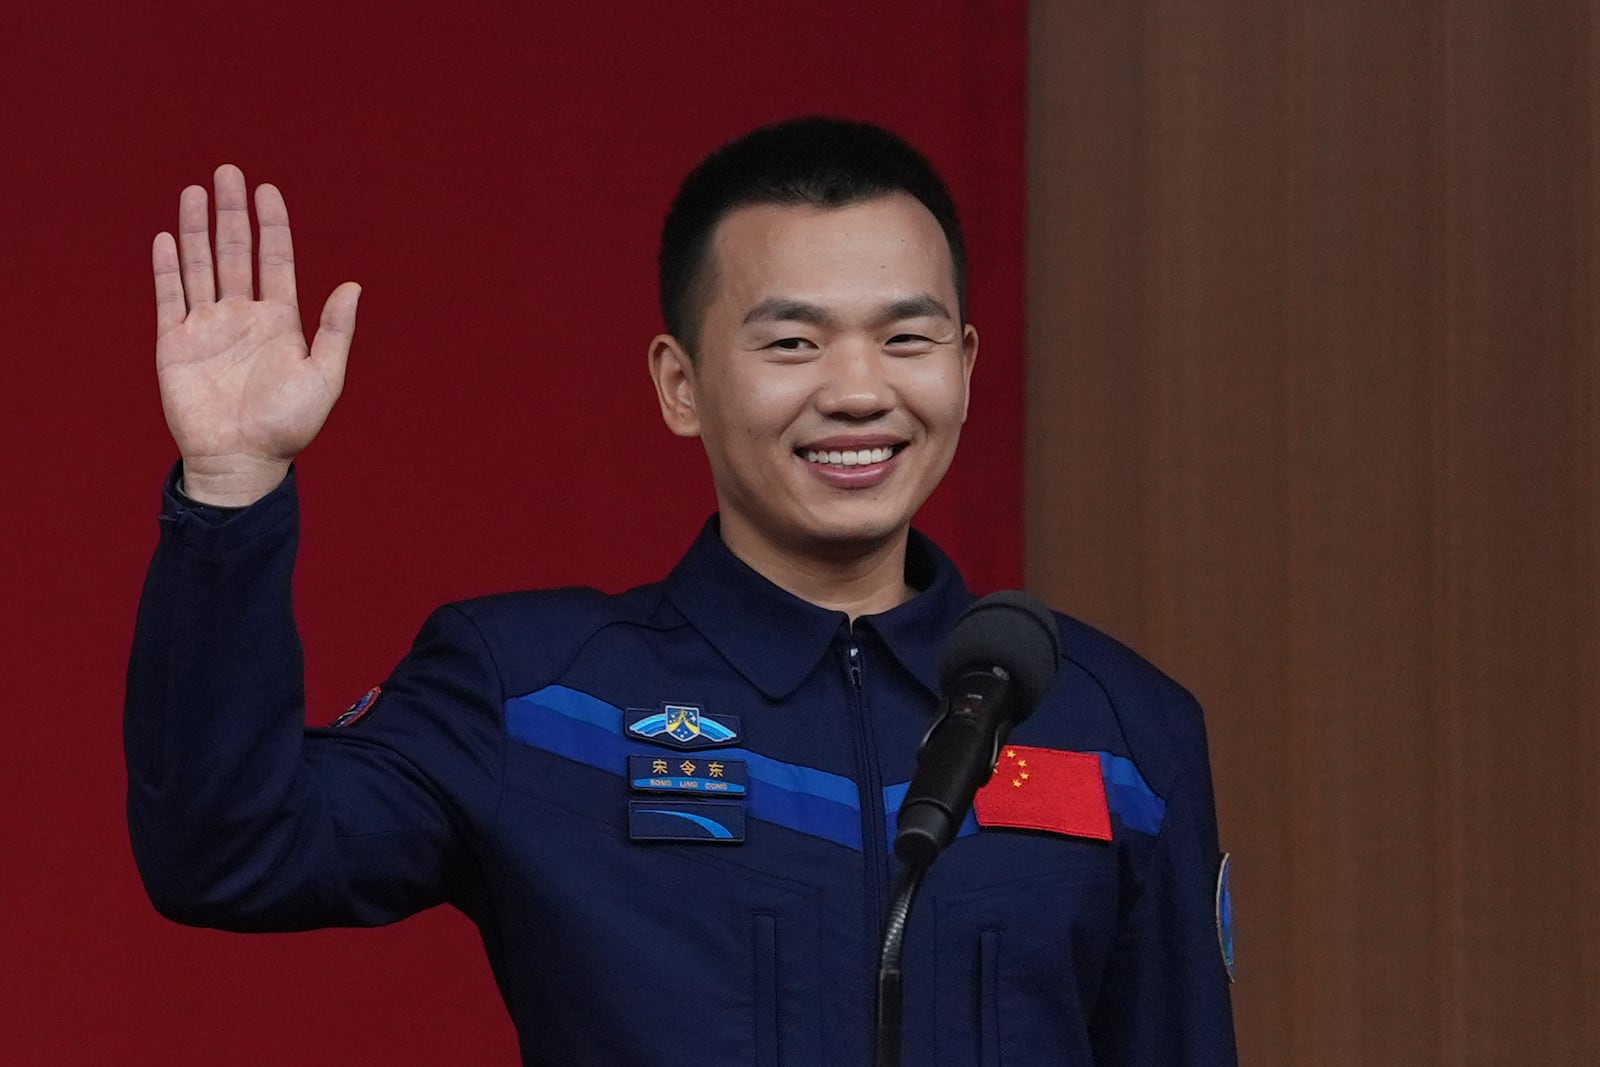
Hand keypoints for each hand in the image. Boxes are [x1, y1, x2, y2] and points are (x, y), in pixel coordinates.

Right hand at [152, 164, 359, 505]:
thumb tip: (353, 286)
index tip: (266, 189)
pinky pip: (169, 297)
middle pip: (235, 252)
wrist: (242, 461)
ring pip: (199, 266)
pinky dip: (167, 268)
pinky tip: (165, 237)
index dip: (271, 224)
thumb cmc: (288, 426)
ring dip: (195, 229)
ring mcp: (207, 327)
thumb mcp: (324, 377)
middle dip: (231, 213)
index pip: (274, 260)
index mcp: (280, 321)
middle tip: (227, 171)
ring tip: (194, 190)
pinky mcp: (175, 344)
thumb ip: (336, 331)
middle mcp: (242, 317)